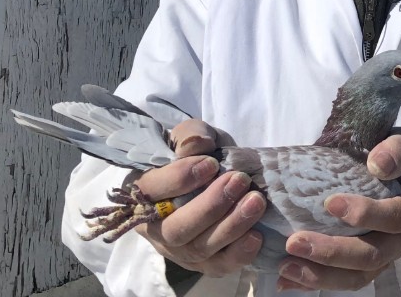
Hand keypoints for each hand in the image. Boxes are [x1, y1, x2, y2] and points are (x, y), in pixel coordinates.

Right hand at [133, 119, 266, 275]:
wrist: (214, 175)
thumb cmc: (197, 154)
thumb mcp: (192, 135)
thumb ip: (191, 136)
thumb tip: (199, 145)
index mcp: (144, 192)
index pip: (152, 191)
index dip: (179, 179)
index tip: (211, 164)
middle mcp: (155, 228)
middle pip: (175, 229)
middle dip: (210, 207)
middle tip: (240, 181)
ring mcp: (179, 250)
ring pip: (198, 249)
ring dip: (230, 227)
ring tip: (256, 202)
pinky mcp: (204, 263)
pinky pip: (218, 266)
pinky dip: (238, 254)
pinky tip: (257, 234)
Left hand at [277, 128, 400, 290]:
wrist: (395, 167)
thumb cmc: (397, 153)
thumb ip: (398, 149)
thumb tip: (378, 165)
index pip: (398, 217)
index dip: (367, 214)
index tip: (330, 203)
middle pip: (375, 256)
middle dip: (334, 253)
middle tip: (295, 242)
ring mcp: (387, 254)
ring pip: (359, 276)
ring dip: (321, 276)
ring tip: (287, 266)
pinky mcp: (367, 264)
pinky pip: (344, 280)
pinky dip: (316, 282)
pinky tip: (287, 280)